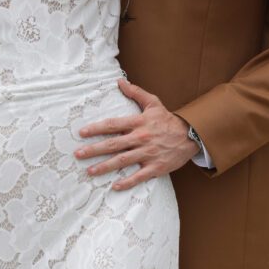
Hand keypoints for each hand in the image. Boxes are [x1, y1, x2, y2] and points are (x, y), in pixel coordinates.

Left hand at [74, 78, 196, 189]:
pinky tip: (114, 186)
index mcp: (138, 122)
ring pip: (122, 161)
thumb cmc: (168, 119)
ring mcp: (148, 153)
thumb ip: (135, 92)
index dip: (96, 128)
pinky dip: (127, 182)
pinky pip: (139, 176)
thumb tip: (120, 81)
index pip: (113, 125)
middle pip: (113, 144)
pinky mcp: (155, 167)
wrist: (190, 135)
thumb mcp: (153, 102)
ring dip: (105, 167)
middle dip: (94, 150)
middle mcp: (140, 138)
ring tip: (90, 171)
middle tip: (78, 154)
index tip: (82, 133)